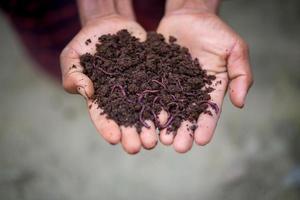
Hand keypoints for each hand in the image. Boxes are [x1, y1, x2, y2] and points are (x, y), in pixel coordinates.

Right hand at [60, 2, 158, 153]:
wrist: (108, 25)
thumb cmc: (85, 43)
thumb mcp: (72, 56)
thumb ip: (74, 75)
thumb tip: (86, 91)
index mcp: (100, 97)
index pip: (101, 115)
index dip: (107, 127)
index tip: (114, 139)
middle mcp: (120, 96)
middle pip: (126, 118)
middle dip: (132, 133)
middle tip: (139, 147)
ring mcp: (137, 87)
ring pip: (144, 109)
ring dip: (150, 125)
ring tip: (156, 139)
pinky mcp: (151, 76)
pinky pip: (158, 91)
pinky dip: (163, 103)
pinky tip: (168, 115)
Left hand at [157, 2, 252, 152]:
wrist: (189, 15)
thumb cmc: (214, 31)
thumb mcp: (235, 49)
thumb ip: (240, 75)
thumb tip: (240, 103)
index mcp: (211, 88)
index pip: (209, 111)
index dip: (206, 126)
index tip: (201, 141)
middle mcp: (191, 91)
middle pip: (187, 115)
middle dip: (183, 131)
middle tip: (178, 147)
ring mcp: (172, 85)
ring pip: (168, 108)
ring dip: (165, 125)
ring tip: (161, 139)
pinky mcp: (156, 77)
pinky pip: (152, 93)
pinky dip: (149, 106)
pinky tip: (146, 119)